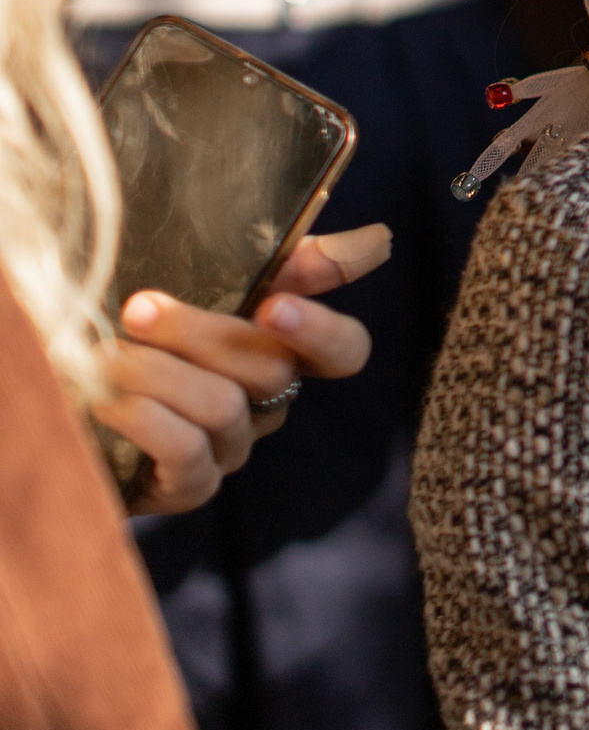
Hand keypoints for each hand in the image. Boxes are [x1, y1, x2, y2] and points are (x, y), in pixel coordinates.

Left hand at [93, 224, 387, 514]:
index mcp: (286, 352)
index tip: (278, 302)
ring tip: (105, 356)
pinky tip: (106, 401)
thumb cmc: (145, 326)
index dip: (321, 329)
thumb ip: (288, 260)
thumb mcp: (212, 277)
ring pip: (225, 407)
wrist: (67, 392)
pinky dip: (145, 420)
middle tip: (140, 309)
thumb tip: (379, 242)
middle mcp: (271, 403)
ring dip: (158, 374)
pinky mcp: (191, 487)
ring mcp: (233, 447)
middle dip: (203, 334)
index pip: (345, 351)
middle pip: (272, 370)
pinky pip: (187, 454)